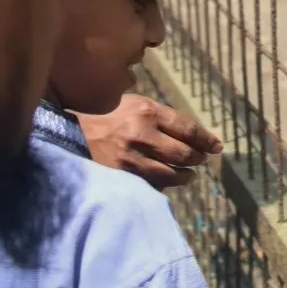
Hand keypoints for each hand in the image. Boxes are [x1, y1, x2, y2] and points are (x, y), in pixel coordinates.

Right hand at [75, 93, 222, 189]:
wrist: (70, 133)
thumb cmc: (105, 115)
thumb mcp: (133, 104)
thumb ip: (159, 116)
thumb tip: (191, 132)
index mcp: (147, 112)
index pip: (188, 129)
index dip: (206, 139)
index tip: (216, 146)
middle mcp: (142, 134)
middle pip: (184, 153)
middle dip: (198, 158)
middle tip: (203, 159)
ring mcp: (131, 158)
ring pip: (171, 173)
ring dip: (185, 175)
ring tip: (190, 173)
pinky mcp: (122, 175)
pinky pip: (152, 184)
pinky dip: (164, 184)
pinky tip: (168, 181)